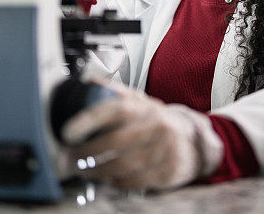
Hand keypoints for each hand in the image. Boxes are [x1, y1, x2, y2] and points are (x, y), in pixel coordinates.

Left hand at [61, 81, 222, 189]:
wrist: (196, 140)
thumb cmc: (158, 121)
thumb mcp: (140, 102)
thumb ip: (115, 93)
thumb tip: (88, 82)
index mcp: (144, 107)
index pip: (114, 109)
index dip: (88, 120)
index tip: (67, 132)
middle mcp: (156, 125)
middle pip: (114, 141)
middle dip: (86, 152)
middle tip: (69, 158)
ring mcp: (164, 150)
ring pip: (122, 165)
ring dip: (96, 171)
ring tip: (83, 171)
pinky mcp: (168, 171)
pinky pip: (134, 181)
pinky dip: (115, 182)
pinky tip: (107, 179)